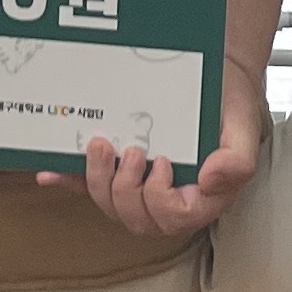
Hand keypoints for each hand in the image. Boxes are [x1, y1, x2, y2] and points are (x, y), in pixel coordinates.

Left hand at [46, 81, 263, 237]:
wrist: (214, 74)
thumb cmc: (229, 103)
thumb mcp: (243, 127)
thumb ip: (237, 161)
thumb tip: (211, 180)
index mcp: (201, 196)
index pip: (175, 218)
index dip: (159, 198)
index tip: (162, 163)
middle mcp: (170, 196)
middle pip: (138, 218)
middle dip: (124, 189)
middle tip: (130, 151)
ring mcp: (142, 184)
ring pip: (113, 205)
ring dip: (99, 182)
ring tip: (101, 146)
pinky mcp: (120, 168)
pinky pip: (90, 185)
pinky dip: (69, 181)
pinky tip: (49, 172)